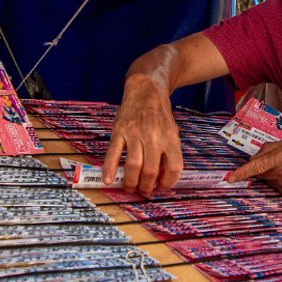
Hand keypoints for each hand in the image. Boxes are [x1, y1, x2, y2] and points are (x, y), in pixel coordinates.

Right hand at [103, 75, 182, 193]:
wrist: (146, 91)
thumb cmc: (160, 116)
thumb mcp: (172, 132)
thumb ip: (169, 153)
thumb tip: (161, 178)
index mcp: (170, 138)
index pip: (173, 168)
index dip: (168, 183)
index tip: (161, 188)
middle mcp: (154, 137)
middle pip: (151, 171)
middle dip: (146, 187)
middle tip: (143, 190)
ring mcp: (135, 134)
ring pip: (134, 166)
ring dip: (131, 183)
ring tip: (130, 188)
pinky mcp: (119, 131)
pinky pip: (114, 153)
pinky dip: (110, 168)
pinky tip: (108, 180)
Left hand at [226, 141, 281, 199]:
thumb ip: (267, 149)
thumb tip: (253, 160)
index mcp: (281, 157)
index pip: (256, 166)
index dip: (241, 173)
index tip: (230, 178)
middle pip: (261, 174)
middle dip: (264, 169)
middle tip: (279, 163)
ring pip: (268, 182)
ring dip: (273, 176)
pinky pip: (276, 189)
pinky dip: (281, 184)